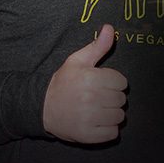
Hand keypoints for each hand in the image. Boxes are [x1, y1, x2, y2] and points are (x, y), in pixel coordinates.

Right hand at [42, 26, 127, 143]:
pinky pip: (113, 133)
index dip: (113, 83)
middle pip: (121, 100)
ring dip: (110, 114)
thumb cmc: (63, 83)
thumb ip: (98, 46)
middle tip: (96, 98)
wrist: (41, 107)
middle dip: (111, 98)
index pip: (122, 82)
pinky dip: (107, 130)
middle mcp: (91, 98)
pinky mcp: (87, 135)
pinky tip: (95, 123)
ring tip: (95, 110)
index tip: (100, 84)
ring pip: (119, 116)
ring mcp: (89, 118)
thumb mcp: (78, 61)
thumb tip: (111, 28)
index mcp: (91, 78)